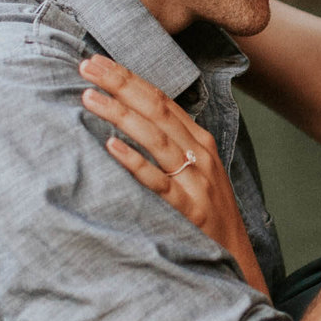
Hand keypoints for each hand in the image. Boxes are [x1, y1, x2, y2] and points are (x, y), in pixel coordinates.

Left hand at [81, 55, 267, 291]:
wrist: (235, 257)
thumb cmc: (207, 212)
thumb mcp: (195, 170)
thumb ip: (170, 145)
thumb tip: (132, 119)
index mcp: (200, 140)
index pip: (161, 99)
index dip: (128, 78)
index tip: (97, 62)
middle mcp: (200, 154)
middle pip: (156, 110)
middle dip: (120, 84)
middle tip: (86, 67)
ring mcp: (196, 181)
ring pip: (155, 139)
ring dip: (120, 115)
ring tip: (89, 98)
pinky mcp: (189, 209)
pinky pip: (158, 182)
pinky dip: (135, 162)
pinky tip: (111, 147)